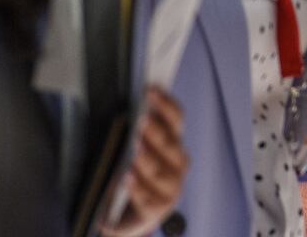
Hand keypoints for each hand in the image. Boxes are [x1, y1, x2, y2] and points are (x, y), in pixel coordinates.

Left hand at [100, 88, 187, 236]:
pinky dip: (138, 187)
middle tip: (142, 120)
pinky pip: (147, 197)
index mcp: (175, 144)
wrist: (129, 216)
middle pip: (170, 144)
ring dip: (148, 159)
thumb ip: (137, 132)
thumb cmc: (134, 176)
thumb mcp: (136, 151)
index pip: (177, 120)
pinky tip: (127, 178)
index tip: (151, 90)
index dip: (166, 104)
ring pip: (160, 171)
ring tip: (135, 149)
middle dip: (157, 131)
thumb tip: (130, 108)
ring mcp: (171, 188)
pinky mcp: (158, 209)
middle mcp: (178, 164)